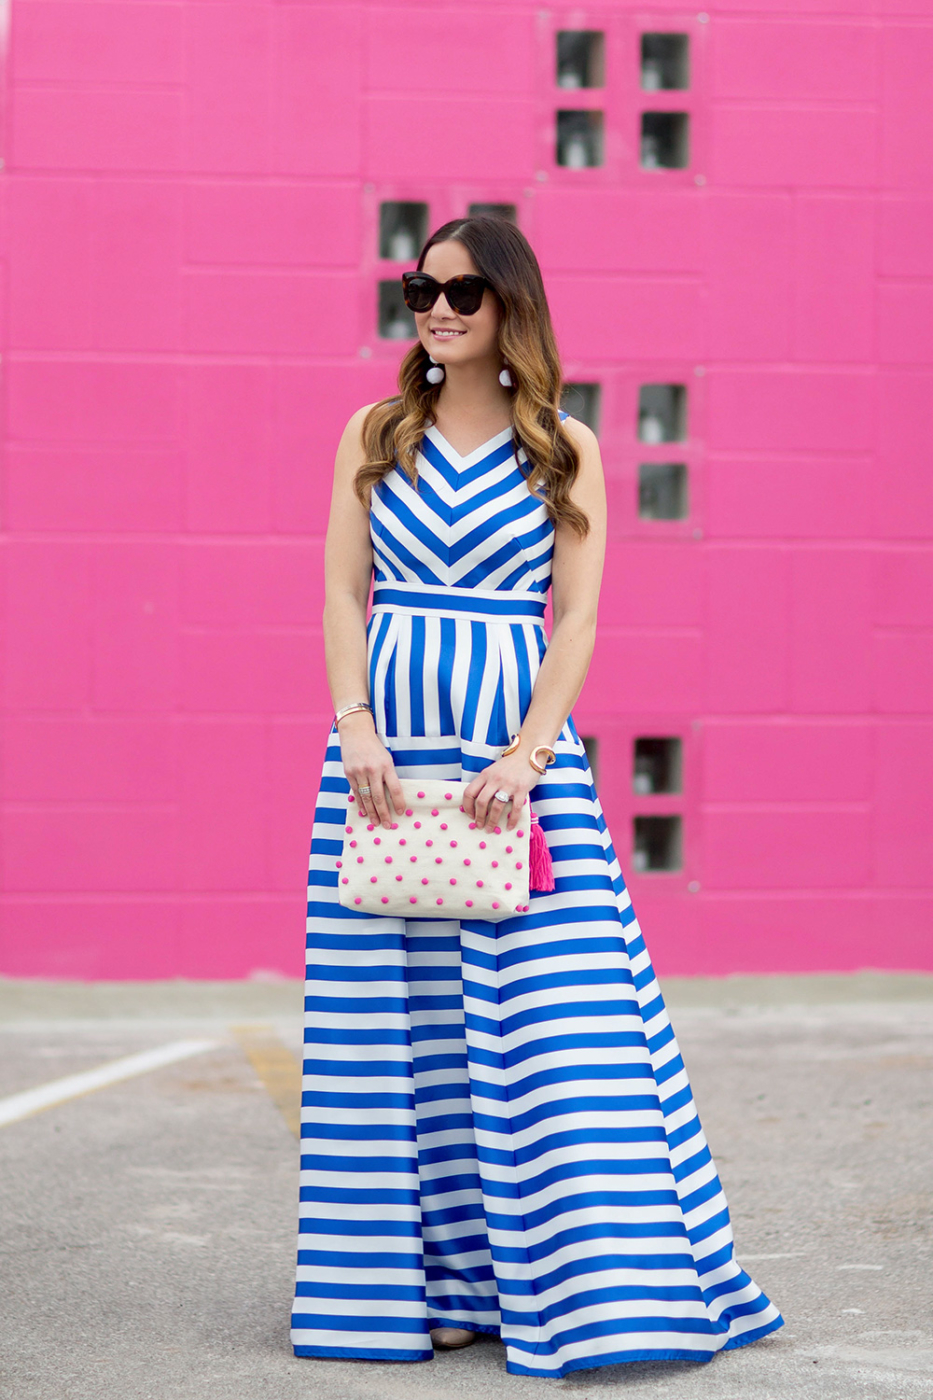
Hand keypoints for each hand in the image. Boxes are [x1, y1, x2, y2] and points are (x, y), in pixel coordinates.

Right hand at [338, 713, 404, 829]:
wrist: (356, 733)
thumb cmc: (374, 747)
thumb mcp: (386, 759)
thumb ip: (388, 776)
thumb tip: (391, 798)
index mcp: (386, 765)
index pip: (395, 789)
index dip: (398, 803)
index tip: (401, 813)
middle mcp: (373, 770)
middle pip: (380, 797)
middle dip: (384, 813)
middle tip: (388, 825)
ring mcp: (360, 772)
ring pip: (367, 797)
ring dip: (372, 812)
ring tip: (376, 823)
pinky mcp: (349, 774)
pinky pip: (356, 793)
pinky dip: (360, 804)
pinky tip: (364, 812)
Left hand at [463, 754, 537, 832]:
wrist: (528, 753)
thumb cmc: (511, 764)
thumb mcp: (493, 770)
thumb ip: (486, 783)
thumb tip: (478, 802)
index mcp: (485, 775)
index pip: (469, 792)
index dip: (467, 806)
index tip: (469, 815)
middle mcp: (495, 780)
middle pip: (481, 802)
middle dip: (478, 817)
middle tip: (479, 825)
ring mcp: (508, 785)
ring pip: (496, 807)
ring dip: (492, 821)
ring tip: (491, 829)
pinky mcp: (521, 789)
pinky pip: (515, 809)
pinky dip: (512, 820)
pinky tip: (509, 827)